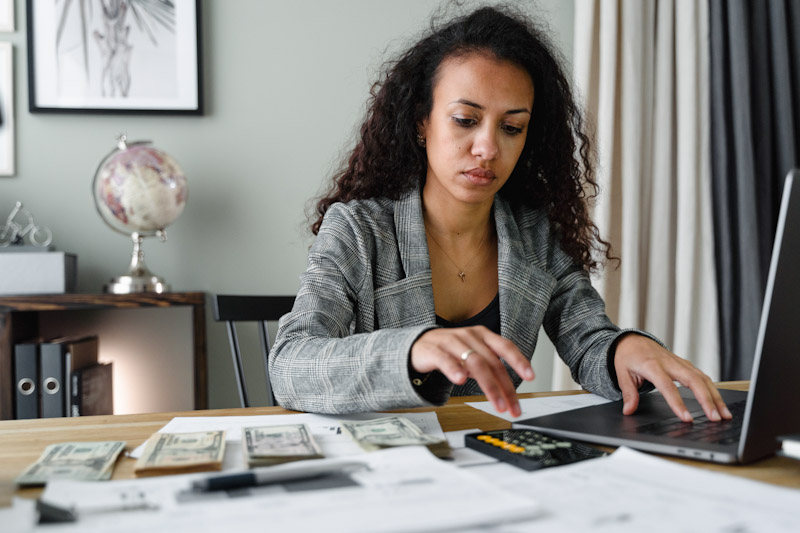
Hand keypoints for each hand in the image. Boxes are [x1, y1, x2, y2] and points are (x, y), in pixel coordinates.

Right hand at [410, 326, 534, 416]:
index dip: (519, 361)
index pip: (505, 346)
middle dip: (505, 387)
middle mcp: (469, 336)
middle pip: (492, 362)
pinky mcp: (433, 350)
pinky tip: (460, 380)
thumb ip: (490, 367)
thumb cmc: (450, 351)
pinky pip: (446, 360)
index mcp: (482, 336)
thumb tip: (509, 389)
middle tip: (512, 407)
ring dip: (488, 386)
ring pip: (475, 363)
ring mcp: (451, 342)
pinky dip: (454, 370)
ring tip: (496, 403)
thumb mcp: (474, 355)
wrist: (418, 345)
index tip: (531, 376)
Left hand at [613, 334, 731, 422]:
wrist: (632, 340)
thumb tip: (629, 410)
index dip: (678, 403)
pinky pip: (702, 376)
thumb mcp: (622, 373)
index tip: (687, 418)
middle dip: (707, 400)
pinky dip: (713, 389)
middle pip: (693, 381)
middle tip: (715, 418)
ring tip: (724, 415)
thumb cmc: (628, 356)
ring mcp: (679, 363)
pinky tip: (719, 402)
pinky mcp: (685, 364)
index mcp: (652, 366)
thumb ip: (628, 393)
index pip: (668, 387)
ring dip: (715, 396)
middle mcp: (669, 363)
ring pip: (702, 378)